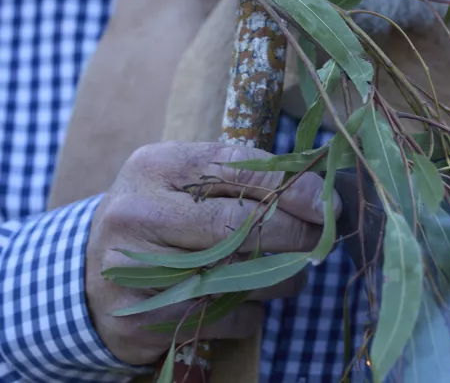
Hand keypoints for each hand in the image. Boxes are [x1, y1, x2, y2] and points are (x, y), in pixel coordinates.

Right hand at [85, 142, 338, 365]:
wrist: (87, 271)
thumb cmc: (161, 213)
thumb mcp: (187, 179)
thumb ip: (243, 175)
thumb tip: (320, 187)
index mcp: (157, 165)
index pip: (238, 167)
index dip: (292, 186)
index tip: (327, 202)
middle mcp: (138, 212)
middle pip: (238, 224)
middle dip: (295, 233)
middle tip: (323, 238)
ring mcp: (132, 269)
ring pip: (234, 275)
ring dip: (281, 275)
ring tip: (298, 269)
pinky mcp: (136, 320)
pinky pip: (219, 316)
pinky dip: (251, 310)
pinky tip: (254, 300)